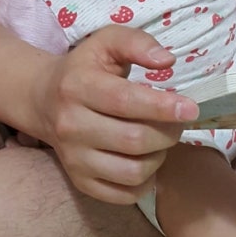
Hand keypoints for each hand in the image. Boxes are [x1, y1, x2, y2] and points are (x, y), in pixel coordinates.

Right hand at [34, 25, 197, 204]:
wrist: (44, 100)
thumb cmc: (85, 69)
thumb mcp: (107, 42)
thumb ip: (137, 43)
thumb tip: (167, 61)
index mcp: (78, 87)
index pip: (125, 101)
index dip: (162, 107)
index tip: (191, 108)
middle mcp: (71, 125)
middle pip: (134, 140)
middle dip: (168, 132)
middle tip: (178, 121)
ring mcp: (74, 158)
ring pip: (133, 171)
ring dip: (159, 156)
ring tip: (160, 139)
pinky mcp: (80, 182)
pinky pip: (125, 194)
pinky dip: (145, 181)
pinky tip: (146, 159)